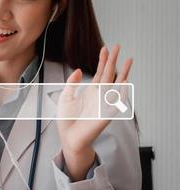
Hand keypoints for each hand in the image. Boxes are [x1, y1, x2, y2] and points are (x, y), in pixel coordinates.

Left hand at [56, 45, 132, 180]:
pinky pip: (117, 102)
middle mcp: (100, 96)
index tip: (104, 48)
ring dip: (123, 72)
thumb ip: (71, 83)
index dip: (102, 61)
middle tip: (117, 46)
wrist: (69, 137)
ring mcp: (104, 104)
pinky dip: (122, 92)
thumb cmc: (67, 120)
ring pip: (117, 85)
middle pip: (109, 75)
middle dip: (113, 61)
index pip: (99, 73)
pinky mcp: (106, 114)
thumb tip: (79, 70)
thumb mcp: (65, 97)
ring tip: (128, 60)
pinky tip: (125, 81)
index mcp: (91, 92)